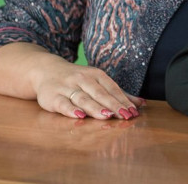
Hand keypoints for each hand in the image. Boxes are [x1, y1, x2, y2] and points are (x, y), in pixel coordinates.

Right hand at [0, 43, 143, 119]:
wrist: (45, 70)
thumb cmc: (77, 79)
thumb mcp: (97, 82)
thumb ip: (118, 94)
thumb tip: (142, 104)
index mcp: (96, 75)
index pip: (112, 88)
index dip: (123, 100)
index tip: (134, 112)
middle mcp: (82, 79)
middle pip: (100, 93)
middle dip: (113, 104)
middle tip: (125, 115)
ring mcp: (67, 87)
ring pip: (83, 98)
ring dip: (95, 107)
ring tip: (107, 115)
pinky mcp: (52, 96)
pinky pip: (62, 103)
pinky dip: (71, 109)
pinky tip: (80, 116)